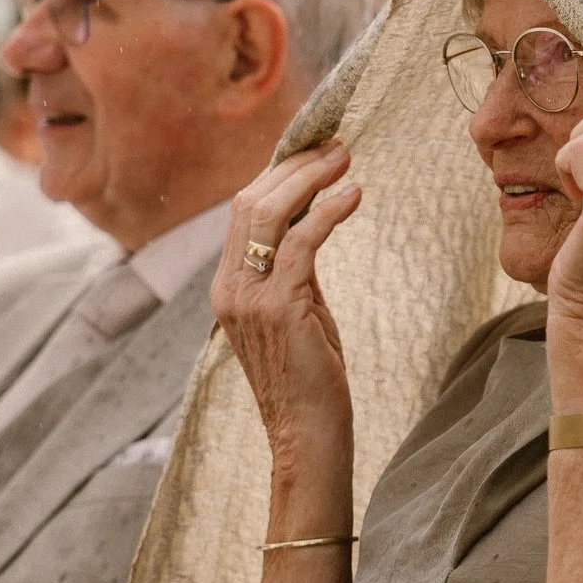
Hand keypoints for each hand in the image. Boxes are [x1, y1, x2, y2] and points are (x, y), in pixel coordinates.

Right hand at [213, 141, 362, 467]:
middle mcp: (230, 287)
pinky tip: (354, 196)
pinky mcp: (279, 307)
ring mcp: (249, 297)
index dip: (277, 176)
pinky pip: (304, 242)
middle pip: (250, 202)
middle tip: (334, 147)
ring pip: (269, 214)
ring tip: (344, 159)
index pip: (243, 213)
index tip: (314, 155)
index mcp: (228, 287)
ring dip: (310, 179)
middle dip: (293, 167)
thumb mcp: (296, 313)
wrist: (306, 435)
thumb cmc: (309, 379)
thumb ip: (294, 272)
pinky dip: (330, 211)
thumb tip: (313, 223)